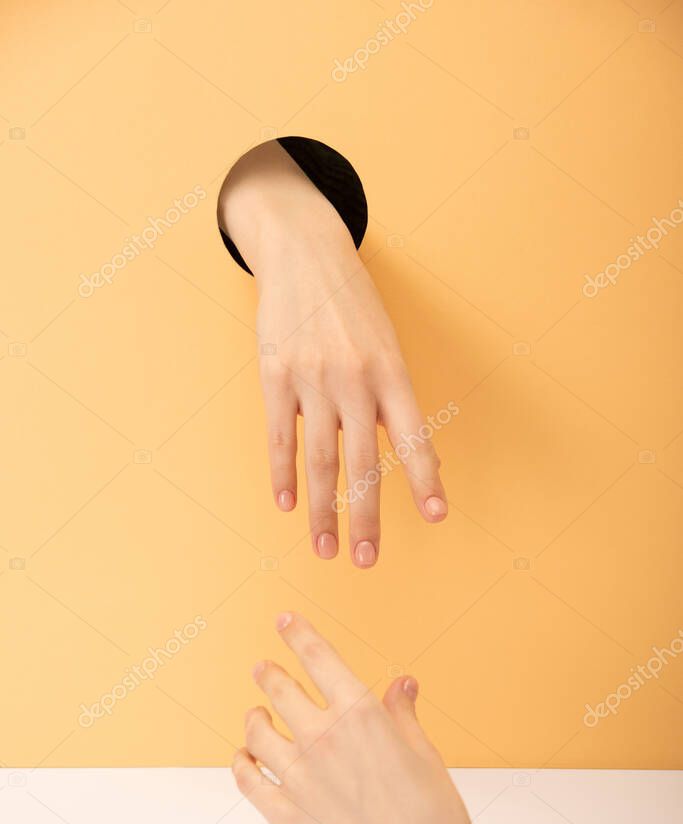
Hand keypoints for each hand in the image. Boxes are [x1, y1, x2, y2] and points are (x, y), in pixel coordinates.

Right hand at [218, 142, 447, 568]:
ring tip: (326, 549)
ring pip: (318, 460)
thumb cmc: (354, 305)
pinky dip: (282, 476)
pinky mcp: (275, 377)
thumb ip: (397, 402)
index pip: (413, 435)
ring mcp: (311, 379)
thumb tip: (424, 460)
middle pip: (362, 462)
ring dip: (323, 511)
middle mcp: (354, 379)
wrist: (304, 252)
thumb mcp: (388, 344)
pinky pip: (279, 437)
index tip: (437, 516)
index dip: (426, 478)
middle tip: (368, 560)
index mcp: (391, 371)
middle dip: (366, 516)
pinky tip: (286, 506)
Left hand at [233, 613, 523, 823]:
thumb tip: (402, 683)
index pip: (318, 657)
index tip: (285, 620)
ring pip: (257, 732)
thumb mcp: (424, 752)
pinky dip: (241, 764)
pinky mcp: (285, 815)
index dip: (298, 634)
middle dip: (269, 673)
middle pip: (280, 689)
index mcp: (359, 714)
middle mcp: (321, 738)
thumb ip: (402, 714)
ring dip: (254, 717)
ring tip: (255, 714)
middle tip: (264, 667)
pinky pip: (248, 781)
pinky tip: (243, 758)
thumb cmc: (434, 814)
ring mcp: (297, 778)